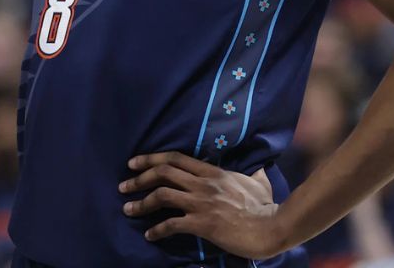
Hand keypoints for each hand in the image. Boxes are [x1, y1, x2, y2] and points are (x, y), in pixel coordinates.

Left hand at [120, 151, 287, 259]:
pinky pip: (172, 224)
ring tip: (127, 209)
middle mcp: (204, 184)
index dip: (152, 158)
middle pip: (163, 172)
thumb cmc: (265, 206)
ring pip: (162, 195)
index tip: (134, 162)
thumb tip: (258, 168)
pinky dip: (157, 230)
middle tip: (123, 185)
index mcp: (213, 172)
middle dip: (139, 178)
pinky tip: (149, 235)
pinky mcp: (202, 224)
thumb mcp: (258, 182)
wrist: (270, 227)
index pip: (176, 158)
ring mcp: (202, 203)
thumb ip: (252, 173)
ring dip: (141, 202)